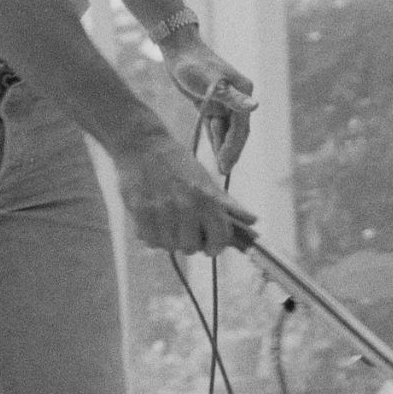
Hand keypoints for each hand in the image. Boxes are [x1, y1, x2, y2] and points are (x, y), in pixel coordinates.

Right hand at [117, 133, 257, 256]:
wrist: (143, 145)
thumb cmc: (176, 163)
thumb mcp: (206, 179)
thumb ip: (228, 204)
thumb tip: (253, 221)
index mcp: (206, 198)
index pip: (219, 239)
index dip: (216, 246)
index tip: (210, 245)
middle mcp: (185, 206)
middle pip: (191, 247)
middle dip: (190, 242)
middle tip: (185, 229)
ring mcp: (161, 210)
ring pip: (169, 246)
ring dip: (170, 239)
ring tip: (169, 223)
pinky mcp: (139, 212)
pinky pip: (150, 240)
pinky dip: (153, 236)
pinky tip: (155, 222)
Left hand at [160, 35, 256, 177]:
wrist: (178, 48)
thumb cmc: (194, 63)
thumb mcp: (212, 81)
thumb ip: (232, 97)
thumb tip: (255, 107)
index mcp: (243, 91)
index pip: (240, 126)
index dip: (233, 147)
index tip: (225, 165)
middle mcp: (238, 97)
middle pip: (237, 130)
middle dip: (231, 152)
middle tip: (224, 174)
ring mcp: (225, 100)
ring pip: (227, 130)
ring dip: (223, 148)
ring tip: (221, 170)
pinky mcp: (212, 102)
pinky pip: (216, 125)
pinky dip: (216, 139)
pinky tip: (214, 154)